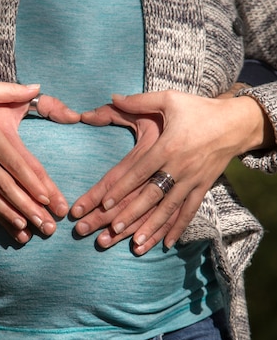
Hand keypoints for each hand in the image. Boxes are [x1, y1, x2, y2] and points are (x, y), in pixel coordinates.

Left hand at [72, 89, 272, 253]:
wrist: (235, 122)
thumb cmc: (199, 109)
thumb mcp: (170, 99)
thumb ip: (140, 101)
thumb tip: (112, 96)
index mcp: (168, 146)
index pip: (139, 171)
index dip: (121, 188)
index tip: (105, 203)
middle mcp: (179, 166)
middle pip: (151, 194)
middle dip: (131, 213)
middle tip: (113, 229)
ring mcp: (192, 179)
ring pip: (169, 208)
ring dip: (152, 226)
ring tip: (136, 243)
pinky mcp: (203, 187)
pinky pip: (189, 211)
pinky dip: (178, 228)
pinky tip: (166, 243)